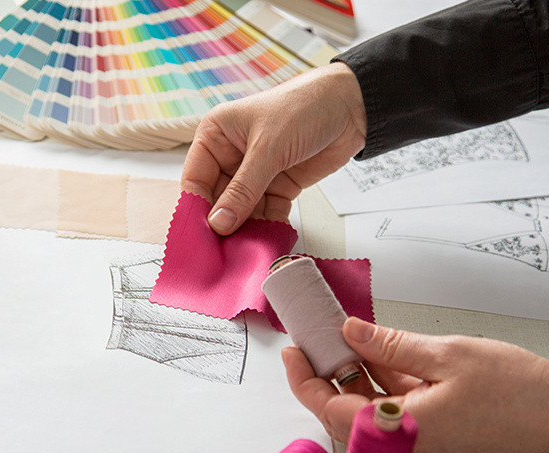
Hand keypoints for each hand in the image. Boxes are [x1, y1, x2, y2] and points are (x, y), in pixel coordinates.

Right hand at [181, 62, 366, 235]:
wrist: (352, 106)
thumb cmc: (305, 107)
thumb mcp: (269, 148)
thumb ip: (243, 189)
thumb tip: (219, 222)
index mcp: (216, 135)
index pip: (195, 179)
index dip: (197, 207)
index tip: (201, 235)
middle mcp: (231, 155)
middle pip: (217, 199)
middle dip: (223, 223)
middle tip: (223, 250)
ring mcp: (255, 172)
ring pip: (241, 209)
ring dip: (245, 228)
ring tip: (246, 248)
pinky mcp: (278, 185)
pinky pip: (265, 212)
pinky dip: (268, 224)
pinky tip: (269, 236)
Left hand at [283, 317, 548, 452]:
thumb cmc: (512, 389)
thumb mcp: (443, 354)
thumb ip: (389, 345)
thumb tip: (349, 332)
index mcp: (400, 430)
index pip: (331, 409)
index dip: (305, 381)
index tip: (292, 352)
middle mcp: (403, 444)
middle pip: (343, 411)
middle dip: (324, 375)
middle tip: (312, 339)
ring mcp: (415, 441)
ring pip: (366, 408)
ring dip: (352, 375)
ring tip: (339, 337)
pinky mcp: (429, 432)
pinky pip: (390, 407)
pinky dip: (379, 380)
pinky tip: (374, 350)